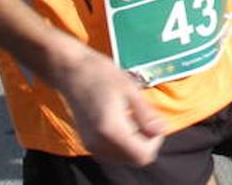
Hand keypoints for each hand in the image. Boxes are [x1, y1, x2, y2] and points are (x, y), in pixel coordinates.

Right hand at [53, 43, 164, 165]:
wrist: (71, 71)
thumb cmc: (101, 74)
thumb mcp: (130, 90)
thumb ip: (146, 114)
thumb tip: (160, 130)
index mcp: (110, 131)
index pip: (141, 155)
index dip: (155, 141)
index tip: (154, 122)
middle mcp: (98, 143)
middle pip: (133, 159)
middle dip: (145, 143)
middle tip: (145, 119)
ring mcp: (90, 145)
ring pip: (123, 158)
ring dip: (134, 143)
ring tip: (133, 118)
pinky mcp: (87, 142)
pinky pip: (111, 152)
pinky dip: (122, 143)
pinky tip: (122, 122)